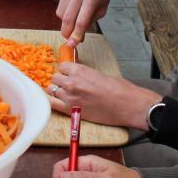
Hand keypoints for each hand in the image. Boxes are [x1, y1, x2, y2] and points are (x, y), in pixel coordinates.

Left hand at [46, 63, 161, 130]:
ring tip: (67, 95)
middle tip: (69, 85)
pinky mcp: (70, 110)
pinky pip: (52, 104)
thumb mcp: (99, 74)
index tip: (70, 74)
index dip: (66, 71)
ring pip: (51, 90)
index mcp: (79, 70)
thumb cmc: (119, 89)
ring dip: (58, 91)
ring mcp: (69, 97)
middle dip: (61, 81)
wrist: (126, 105)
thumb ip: (85, 74)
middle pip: (55, 78)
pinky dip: (53, 102)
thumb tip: (78, 76)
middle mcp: (71, 82)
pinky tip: (59, 102)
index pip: (62, 66)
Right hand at [57, 0, 117, 46]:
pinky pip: (60, 5)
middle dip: (67, 33)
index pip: (80, 21)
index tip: (72, 45)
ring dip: (65, 23)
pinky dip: (64, 12)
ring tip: (73, 22)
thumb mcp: (103, 7)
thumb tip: (79, 36)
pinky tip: (72, 10)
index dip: (76, 35)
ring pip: (60, 13)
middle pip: (67, 19)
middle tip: (70, 39)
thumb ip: (91, 21)